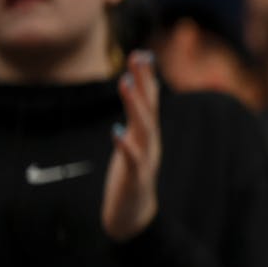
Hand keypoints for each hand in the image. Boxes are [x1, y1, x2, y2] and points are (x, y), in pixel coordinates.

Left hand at [102, 50, 162, 240]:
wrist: (135, 213)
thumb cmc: (132, 173)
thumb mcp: (135, 140)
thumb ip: (137, 116)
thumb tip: (136, 85)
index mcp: (148, 133)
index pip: (150, 100)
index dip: (147, 77)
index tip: (141, 53)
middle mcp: (150, 142)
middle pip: (149, 107)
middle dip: (143, 82)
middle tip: (136, 58)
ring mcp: (145, 158)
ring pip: (143, 128)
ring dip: (135, 105)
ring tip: (125, 84)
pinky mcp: (135, 177)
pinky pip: (132, 159)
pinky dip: (126, 146)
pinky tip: (117, 133)